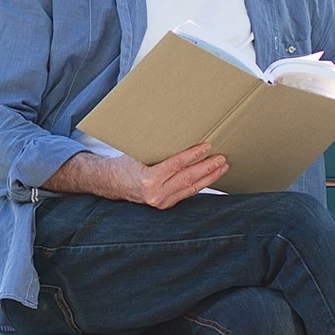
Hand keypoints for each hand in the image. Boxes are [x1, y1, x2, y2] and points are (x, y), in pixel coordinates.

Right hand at [49, 143, 227, 208]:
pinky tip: (210, 176)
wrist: (113, 183)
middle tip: (221, 157)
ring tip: (222, 166)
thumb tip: (177, 129)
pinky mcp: (165, 205)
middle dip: (207, 167)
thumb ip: (156, 147)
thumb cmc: (125, 163)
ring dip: (209, 177)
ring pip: (191, 188)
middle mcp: (156, 194)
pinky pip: (187, 193)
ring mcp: (161, 202)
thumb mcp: (137, 152)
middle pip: (188, 178)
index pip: (176, 165)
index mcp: (148, 179)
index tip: (207, 146)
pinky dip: (200, 184)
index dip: (193, 155)